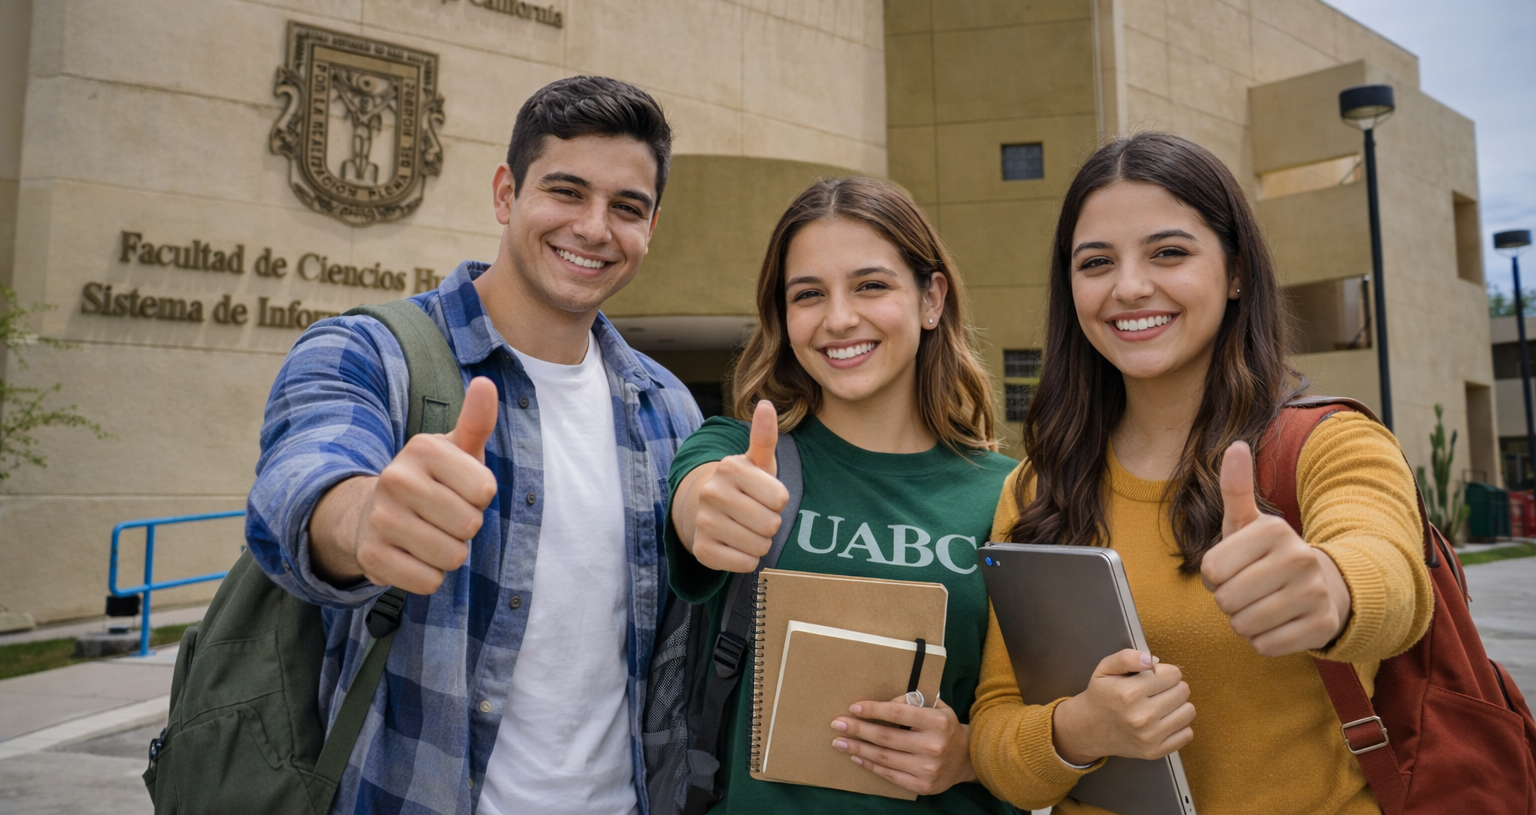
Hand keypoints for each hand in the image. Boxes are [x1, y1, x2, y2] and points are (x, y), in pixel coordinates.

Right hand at [338, 377, 499, 593]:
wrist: (370, 515)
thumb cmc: (430, 481)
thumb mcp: (454, 450)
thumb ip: (476, 421)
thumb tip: (485, 383)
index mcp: (422, 448)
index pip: (485, 491)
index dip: (480, 497)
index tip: (459, 490)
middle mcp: (396, 479)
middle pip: (470, 525)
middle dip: (465, 528)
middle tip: (443, 517)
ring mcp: (380, 518)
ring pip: (452, 556)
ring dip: (450, 554)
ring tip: (430, 535)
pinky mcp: (372, 557)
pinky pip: (429, 581)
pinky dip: (430, 576)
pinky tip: (413, 556)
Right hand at [682, 400, 788, 572]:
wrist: (705, 509)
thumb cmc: (744, 485)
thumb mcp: (757, 461)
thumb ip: (764, 436)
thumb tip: (765, 404)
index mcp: (730, 468)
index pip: (780, 498)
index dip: (778, 501)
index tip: (764, 496)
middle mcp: (712, 493)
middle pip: (771, 524)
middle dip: (770, 523)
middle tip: (755, 515)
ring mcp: (704, 522)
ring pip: (759, 546)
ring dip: (760, 542)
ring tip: (746, 529)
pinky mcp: (702, 549)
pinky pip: (745, 564)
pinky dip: (747, 559)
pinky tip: (735, 544)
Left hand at [832, 697, 975, 795]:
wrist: (967, 759)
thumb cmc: (945, 727)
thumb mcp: (936, 707)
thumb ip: (913, 701)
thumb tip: (885, 704)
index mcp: (936, 722)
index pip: (897, 713)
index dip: (873, 710)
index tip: (854, 707)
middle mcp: (932, 746)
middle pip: (886, 736)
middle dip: (858, 729)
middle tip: (837, 724)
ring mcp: (927, 769)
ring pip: (884, 757)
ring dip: (858, 748)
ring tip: (839, 742)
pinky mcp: (922, 786)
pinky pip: (889, 775)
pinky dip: (870, 765)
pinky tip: (856, 757)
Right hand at [1051, 649, 1194, 763]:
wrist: (1088, 729)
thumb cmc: (1101, 696)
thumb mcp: (1105, 668)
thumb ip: (1127, 657)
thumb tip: (1151, 659)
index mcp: (1129, 693)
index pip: (1173, 674)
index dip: (1164, 672)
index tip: (1153, 676)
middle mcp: (1141, 716)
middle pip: (1183, 691)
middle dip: (1172, 686)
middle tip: (1156, 691)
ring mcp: (1150, 737)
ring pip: (1189, 711)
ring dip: (1177, 705)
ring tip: (1160, 705)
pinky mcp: (1155, 751)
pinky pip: (1187, 734)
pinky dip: (1178, 726)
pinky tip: (1163, 721)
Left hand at [1200, 441, 1351, 656]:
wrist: (1326, 587)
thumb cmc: (1270, 556)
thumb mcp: (1248, 523)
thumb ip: (1236, 488)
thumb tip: (1236, 445)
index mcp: (1273, 530)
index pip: (1211, 571)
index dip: (1214, 578)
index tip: (1234, 569)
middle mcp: (1299, 558)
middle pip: (1226, 600)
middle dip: (1228, 602)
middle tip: (1248, 591)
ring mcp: (1314, 593)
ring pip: (1244, 625)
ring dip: (1243, 622)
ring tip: (1262, 606)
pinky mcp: (1322, 627)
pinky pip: (1265, 646)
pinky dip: (1263, 641)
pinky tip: (1278, 624)